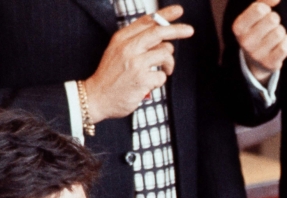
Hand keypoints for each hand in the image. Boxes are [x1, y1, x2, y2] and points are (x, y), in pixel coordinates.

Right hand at [84, 5, 194, 122]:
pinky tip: (149, 84)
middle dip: (177, 30)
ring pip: (165, 53)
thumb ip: (136, 41)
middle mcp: (128, 47)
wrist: (96, 98)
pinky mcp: (142, 79)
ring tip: (163, 70)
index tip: (178, 10)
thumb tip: (163, 37)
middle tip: (190, 30)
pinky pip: (162, 76)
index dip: (165, 15)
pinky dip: (159, 81)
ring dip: (168, 64)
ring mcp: (135, 63)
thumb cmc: (110, 76)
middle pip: (159, 32)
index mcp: (121, 38)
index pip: (146, 21)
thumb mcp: (117, 51)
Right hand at [232, 0, 286, 85]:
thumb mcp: (254, 14)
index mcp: (238, 27)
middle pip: (273, 19)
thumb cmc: (257, 29)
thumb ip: (264, 1)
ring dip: (281, 31)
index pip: (259, 9)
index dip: (266, 8)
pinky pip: (285, 47)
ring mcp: (257, 54)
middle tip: (270, 26)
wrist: (256, 60)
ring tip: (274, 36)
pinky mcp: (269, 64)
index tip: (264, 13)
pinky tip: (281, 43)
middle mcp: (245, 42)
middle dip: (275, 20)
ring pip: (280, 32)